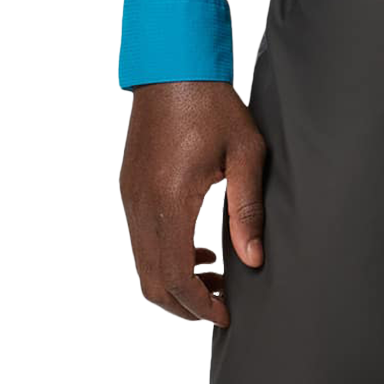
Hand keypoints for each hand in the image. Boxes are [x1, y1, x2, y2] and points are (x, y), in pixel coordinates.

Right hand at [118, 81, 267, 329]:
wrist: (171, 69)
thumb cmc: (213, 106)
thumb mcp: (245, 154)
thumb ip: (248, 208)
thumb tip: (253, 260)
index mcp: (171, 200)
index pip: (177, 275)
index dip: (201, 304)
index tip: (227, 314)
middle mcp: (143, 204)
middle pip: (153, 281)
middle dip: (186, 304)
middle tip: (222, 305)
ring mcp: (131, 198)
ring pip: (143, 264)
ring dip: (176, 281)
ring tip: (216, 277)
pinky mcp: (130, 190)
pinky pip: (141, 240)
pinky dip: (164, 257)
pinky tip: (199, 248)